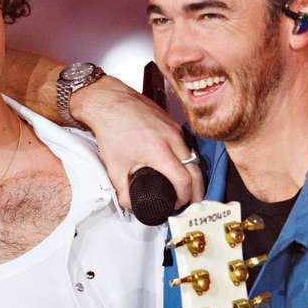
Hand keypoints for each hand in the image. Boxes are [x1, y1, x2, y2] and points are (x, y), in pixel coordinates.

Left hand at [69, 77, 204, 211]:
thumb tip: (130, 205)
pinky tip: (180, 165)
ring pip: (193, 156)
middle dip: (198, 190)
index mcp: (159, 151)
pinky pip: (186, 144)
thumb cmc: (111, 130)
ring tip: (188, 187)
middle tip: (194, 201)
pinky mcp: (172, 122)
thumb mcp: (114, 168)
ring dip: (194, 173)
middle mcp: (172, 138)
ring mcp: (174, 128)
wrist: (109, 102)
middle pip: (196, 170)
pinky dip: (187, 158)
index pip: (184, 180)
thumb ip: (123, 191)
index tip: (178, 203)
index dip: (184, 196)